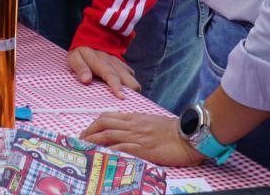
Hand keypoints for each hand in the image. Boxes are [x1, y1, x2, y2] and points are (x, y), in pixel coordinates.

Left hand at [68, 46, 140, 98]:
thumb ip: (80, 68)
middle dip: (131, 92)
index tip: (121, 97)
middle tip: (125, 104)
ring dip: (131, 90)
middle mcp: (114, 63)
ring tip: (125, 100)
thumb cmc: (81, 55)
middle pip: (128, 79)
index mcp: (100, 61)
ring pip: (132, 79)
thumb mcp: (74, 58)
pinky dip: (130, 86)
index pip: (111, 74)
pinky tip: (123, 93)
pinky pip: (132, 77)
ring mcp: (120, 65)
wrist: (90, 43)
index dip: (117, 86)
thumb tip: (87, 80)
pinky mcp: (124, 67)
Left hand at [80, 112, 205, 166]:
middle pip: (104, 123)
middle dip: (89, 130)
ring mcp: (137, 136)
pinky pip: (122, 147)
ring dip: (93, 140)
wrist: (189, 136)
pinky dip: (109, 149)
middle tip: (80, 139)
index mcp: (135, 117)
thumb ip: (137, 123)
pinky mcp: (143, 148)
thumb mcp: (152, 122)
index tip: (87, 131)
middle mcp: (133, 125)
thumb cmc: (173, 131)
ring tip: (84, 146)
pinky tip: (101, 154)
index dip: (94, 123)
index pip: (109, 116)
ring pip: (109, 134)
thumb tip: (124, 127)